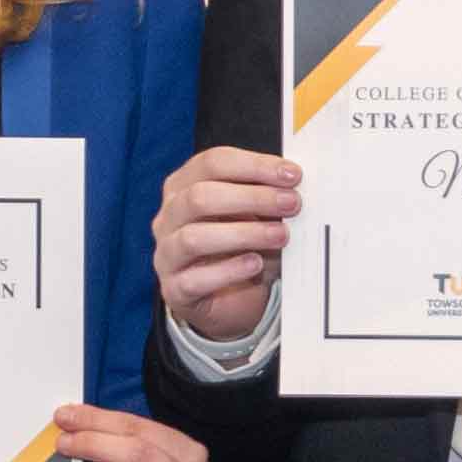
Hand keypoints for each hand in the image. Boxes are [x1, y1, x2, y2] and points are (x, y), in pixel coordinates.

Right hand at [155, 147, 298, 342]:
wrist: (230, 298)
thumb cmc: (242, 246)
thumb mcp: (256, 214)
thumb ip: (268, 195)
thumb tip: (294, 181)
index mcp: (184, 186)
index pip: (212, 163)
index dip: (254, 166)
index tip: (292, 174)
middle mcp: (169, 217)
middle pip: (200, 196)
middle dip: (252, 198)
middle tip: (291, 204)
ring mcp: (167, 254)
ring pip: (194, 238)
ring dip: (244, 234)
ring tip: (280, 236)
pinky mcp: (174, 290)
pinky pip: (195, 280)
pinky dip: (229, 271)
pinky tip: (256, 264)